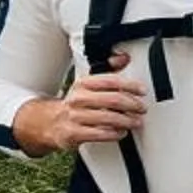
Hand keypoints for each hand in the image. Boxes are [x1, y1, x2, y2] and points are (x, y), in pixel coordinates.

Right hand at [14, 53, 146, 154]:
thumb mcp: (88, 85)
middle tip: (142, 108)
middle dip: (133, 105)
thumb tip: (124, 58)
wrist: (50, 123)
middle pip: (113, 100)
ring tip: (136, 122)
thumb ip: (107, 72)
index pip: (111, 81)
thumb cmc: (75, 104)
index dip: (130, 85)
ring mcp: (75, 116)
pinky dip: (115, 133)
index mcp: (83, 84)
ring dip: (127, 121)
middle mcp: (78, 98)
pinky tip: (121, 132)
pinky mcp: (74, 134)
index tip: (142, 91)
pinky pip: (101, 134)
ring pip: (109, 118)